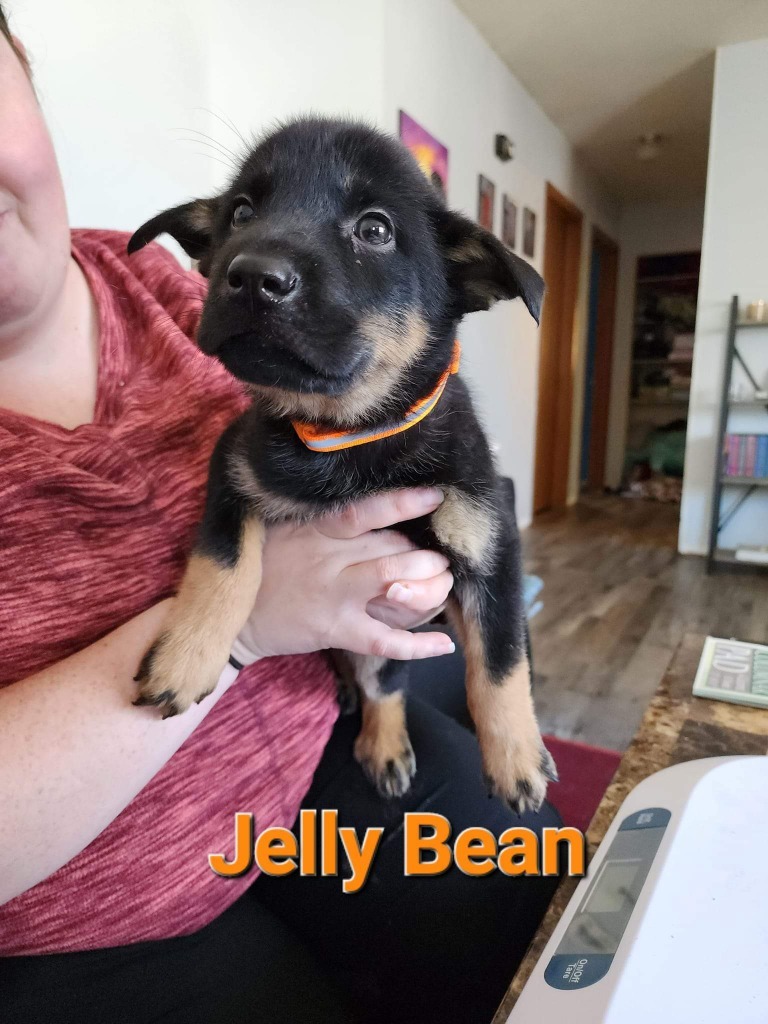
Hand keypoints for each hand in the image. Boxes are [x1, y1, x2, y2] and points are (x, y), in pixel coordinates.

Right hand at [234, 488, 454, 661]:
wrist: (232, 617)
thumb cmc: (265, 566)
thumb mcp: (286, 529)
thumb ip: (323, 519)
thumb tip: (373, 508)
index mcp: (317, 529)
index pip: (364, 510)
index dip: (402, 503)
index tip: (435, 496)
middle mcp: (329, 558)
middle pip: (392, 548)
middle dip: (426, 553)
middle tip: (443, 556)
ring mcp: (334, 596)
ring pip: (394, 582)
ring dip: (429, 583)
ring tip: (444, 581)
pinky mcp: (335, 630)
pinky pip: (383, 639)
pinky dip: (417, 644)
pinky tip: (444, 644)